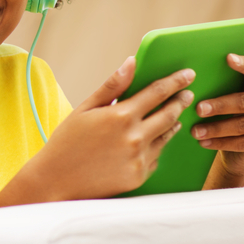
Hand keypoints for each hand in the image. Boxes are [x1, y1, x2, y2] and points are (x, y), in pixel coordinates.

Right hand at [0, 56, 195, 205]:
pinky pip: (155, 157)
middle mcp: (134, 137)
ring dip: (172, 124)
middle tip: (187, 95)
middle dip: (180, 101)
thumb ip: (112, 86)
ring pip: (166, 137)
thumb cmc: (66, 143)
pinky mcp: (139, 176)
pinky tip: (149, 143)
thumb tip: (131, 62)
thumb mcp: (84, 109)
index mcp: (120, 116)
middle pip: (169, 114)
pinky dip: (155, 147)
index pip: (157, 92)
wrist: (55, 181)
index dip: (175, 81)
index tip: (187, 74)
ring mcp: (139, 159)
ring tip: (173, 117)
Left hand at [193, 54, 243, 187]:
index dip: (243, 64)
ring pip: (242, 125)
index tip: (227, 58)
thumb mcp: (231, 97)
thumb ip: (223, 86)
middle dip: (220, 106)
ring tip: (195, 131)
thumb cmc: (233, 114)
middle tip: (198, 109)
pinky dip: (221, 143)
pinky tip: (204, 142)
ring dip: (216, 128)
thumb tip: (189, 78)